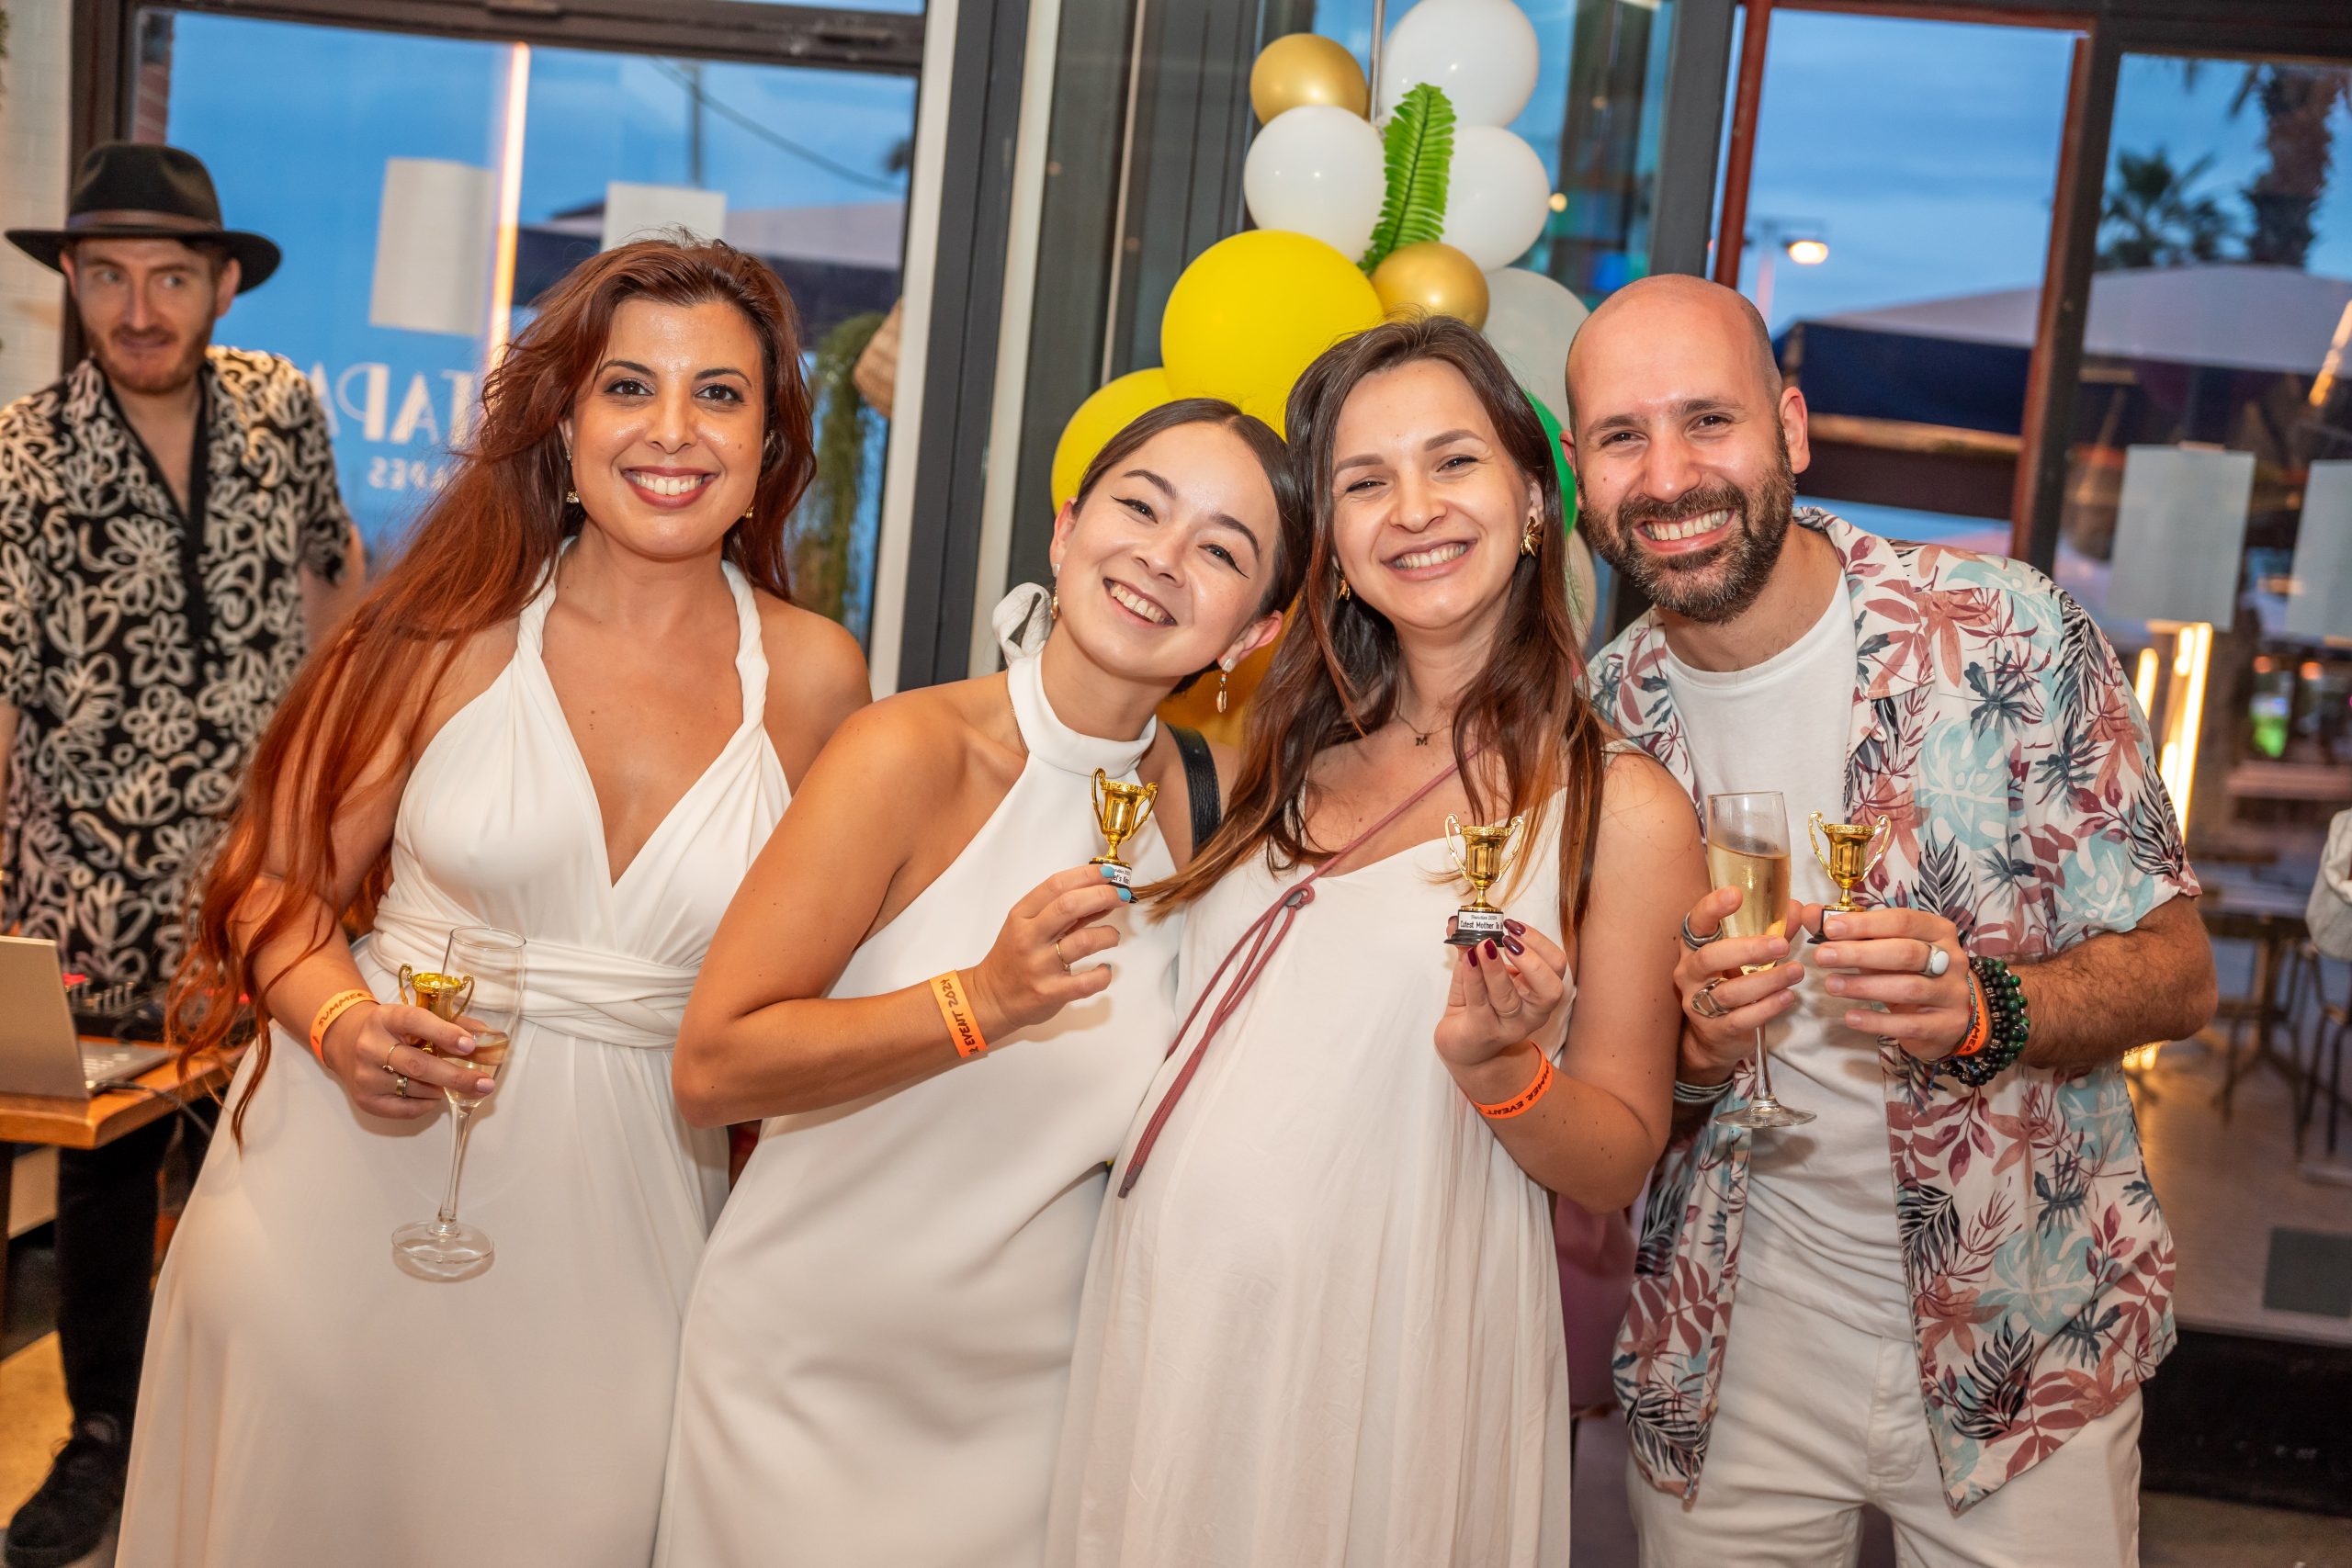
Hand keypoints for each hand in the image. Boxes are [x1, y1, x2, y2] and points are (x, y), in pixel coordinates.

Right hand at [320, 1000, 492, 1120]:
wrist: (347, 1043)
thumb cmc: (393, 1030)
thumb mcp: (415, 1018)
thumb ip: (451, 1024)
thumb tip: (485, 1035)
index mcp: (385, 1018)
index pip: (415, 1022)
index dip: (444, 1033)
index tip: (470, 1045)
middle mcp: (370, 1046)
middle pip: (418, 1065)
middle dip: (456, 1076)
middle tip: (485, 1084)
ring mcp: (365, 1075)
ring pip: (415, 1088)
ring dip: (441, 1088)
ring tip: (448, 1082)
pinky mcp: (365, 1100)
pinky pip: (406, 1109)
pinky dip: (427, 1104)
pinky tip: (433, 1094)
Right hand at [967, 866, 1128, 1036]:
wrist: (992, 998)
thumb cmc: (1013, 958)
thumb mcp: (1027, 927)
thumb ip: (1061, 912)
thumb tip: (1101, 895)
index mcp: (1021, 916)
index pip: (1056, 886)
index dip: (1087, 875)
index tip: (1108, 873)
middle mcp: (1029, 938)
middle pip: (1070, 906)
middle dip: (1103, 895)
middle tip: (1121, 896)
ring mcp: (1039, 966)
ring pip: (1084, 941)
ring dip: (1108, 934)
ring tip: (1112, 936)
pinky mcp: (1050, 993)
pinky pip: (1087, 982)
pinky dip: (1103, 974)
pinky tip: (1104, 969)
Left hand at [1434, 920, 1569, 1069]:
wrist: (1464, 1047)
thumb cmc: (1477, 1006)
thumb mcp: (1479, 972)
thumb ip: (1471, 947)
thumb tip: (1458, 921)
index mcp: (1539, 992)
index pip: (1556, 966)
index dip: (1540, 943)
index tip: (1514, 926)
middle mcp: (1532, 1012)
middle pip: (1550, 988)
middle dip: (1532, 960)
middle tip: (1509, 939)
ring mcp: (1509, 1026)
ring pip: (1509, 998)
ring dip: (1496, 968)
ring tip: (1482, 945)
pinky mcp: (1483, 1032)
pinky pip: (1480, 1003)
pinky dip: (1473, 977)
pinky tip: (1468, 959)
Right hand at [1673, 888, 1802, 1082]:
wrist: (1714, 1036)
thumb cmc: (1731, 983)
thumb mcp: (1747, 957)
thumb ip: (1771, 932)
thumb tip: (1798, 908)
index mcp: (1694, 947)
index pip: (1696, 922)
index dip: (1712, 907)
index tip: (1736, 894)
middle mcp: (1690, 973)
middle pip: (1710, 957)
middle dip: (1748, 949)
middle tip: (1781, 945)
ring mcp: (1698, 1004)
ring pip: (1730, 991)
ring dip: (1767, 980)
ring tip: (1797, 972)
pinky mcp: (1715, 1030)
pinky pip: (1740, 1019)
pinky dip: (1767, 1007)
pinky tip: (1787, 997)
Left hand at [1815, 906, 1971, 1061]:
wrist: (1948, 1015)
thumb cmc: (1909, 972)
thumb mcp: (1884, 948)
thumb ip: (1849, 931)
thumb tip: (1809, 913)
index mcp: (1938, 931)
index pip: (1903, 921)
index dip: (1865, 924)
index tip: (1829, 928)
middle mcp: (1952, 959)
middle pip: (1906, 952)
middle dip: (1860, 953)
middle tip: (1822, 956)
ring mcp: (1952, 994)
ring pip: (1909, 988)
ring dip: (1865, 986)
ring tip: (1831, 985)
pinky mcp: (1946, 1025)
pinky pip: (1910, 1024)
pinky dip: (1877, 1021)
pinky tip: (1851, 1017)